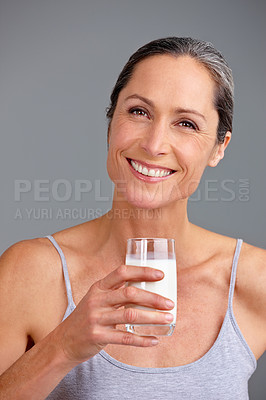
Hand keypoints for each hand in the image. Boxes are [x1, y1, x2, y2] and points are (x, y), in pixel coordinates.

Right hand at [55, 264, 174, 364]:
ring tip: (168, 319)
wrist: (63, 341)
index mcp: (99, 287)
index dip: (142, 271)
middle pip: (129, 294)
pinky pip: (125, 339)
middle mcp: (97, 300)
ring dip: (153, 318)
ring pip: (130, 316)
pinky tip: (154, 340)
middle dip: (153, 298)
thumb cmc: (87, 318)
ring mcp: (96, 318)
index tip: (160, 275)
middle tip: (170, 303)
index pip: (122, 272)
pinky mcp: (97, 336)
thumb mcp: (96, 299)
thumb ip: (116, 293)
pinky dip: (142, 340)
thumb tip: (146, 289)